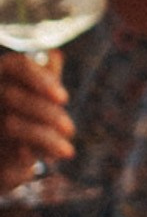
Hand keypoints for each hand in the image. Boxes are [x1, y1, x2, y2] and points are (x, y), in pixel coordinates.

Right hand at [0, 54, 71, 194]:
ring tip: (66, 150)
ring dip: (44, 137)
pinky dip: (29, 155)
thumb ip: (44, 77)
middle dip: (47, 113)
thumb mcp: (36, 97)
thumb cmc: (23, 117)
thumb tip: (55, 56)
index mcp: (1, 76)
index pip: (16, 65)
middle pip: (12, 96)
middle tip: (69, 129)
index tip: (64, 98)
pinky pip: (8, 154)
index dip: (41, 78)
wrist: (3, 157)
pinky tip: (46, 159)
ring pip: (10, 125)